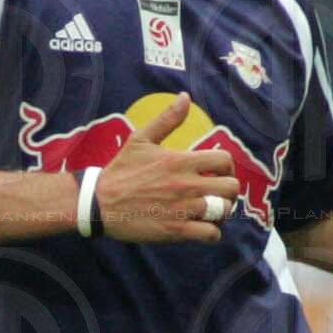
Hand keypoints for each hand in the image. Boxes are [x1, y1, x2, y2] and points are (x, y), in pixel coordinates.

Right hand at [94, 94, 238, 244]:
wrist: (100, 203)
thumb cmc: (121, 171)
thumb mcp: (141, 139)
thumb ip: (167, 119)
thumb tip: (185, 97)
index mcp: (181, 161)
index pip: (225, 161)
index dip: (227, 167)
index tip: (218, 173)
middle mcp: (186, 185)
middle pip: (231, 188)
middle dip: (229, 191)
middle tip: (217, 194)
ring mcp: (183, 209)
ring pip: (224, 212)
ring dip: (222, 213)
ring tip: (211, 212)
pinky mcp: (176, 230)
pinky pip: (210, 234)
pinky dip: (211, 233)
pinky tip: (201, 227)